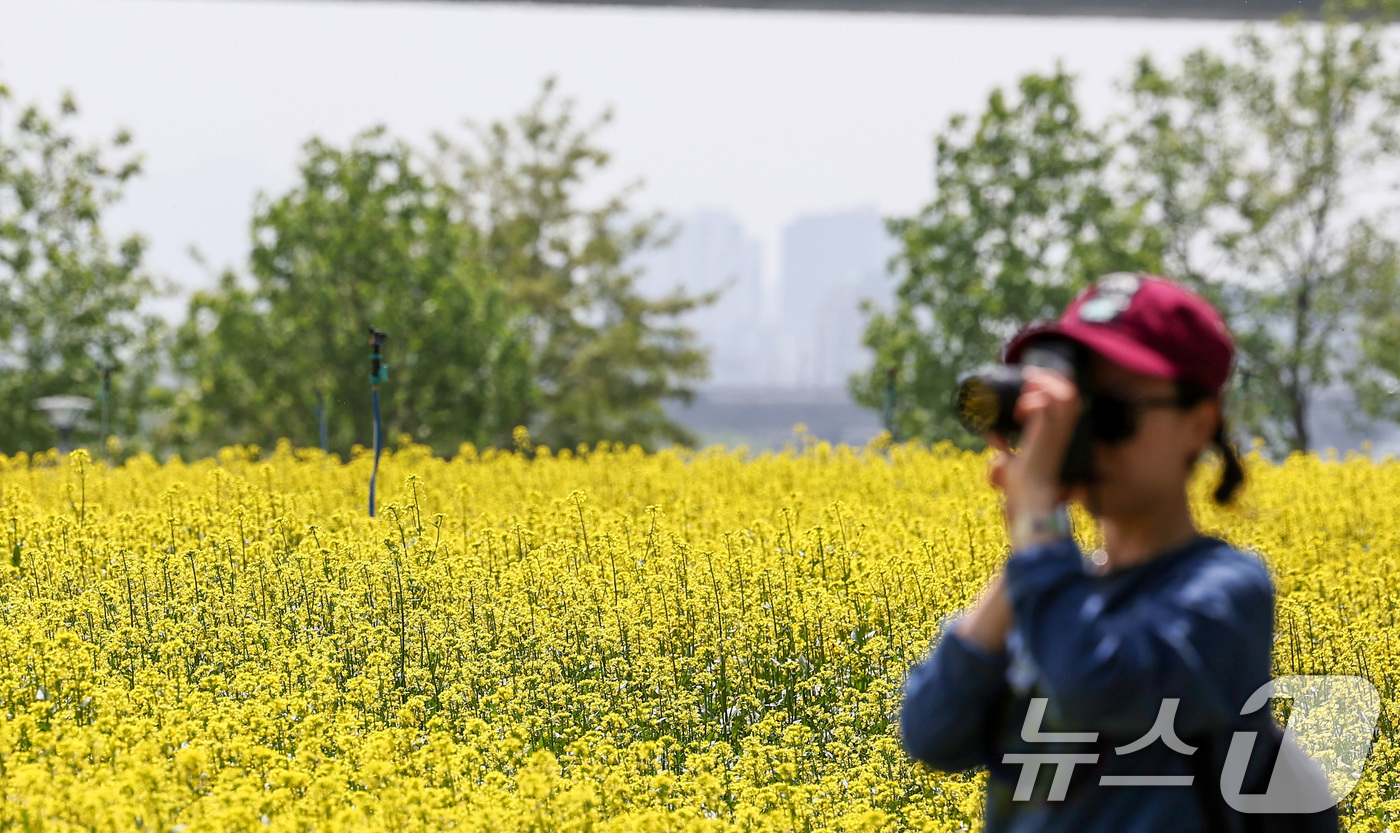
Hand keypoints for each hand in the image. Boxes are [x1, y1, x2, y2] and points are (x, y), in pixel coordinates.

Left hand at [986, 366, 1080, 524]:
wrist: (1030, 499)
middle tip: (1028, 381)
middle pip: (1072, 391)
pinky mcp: (1048, 435)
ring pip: (1066, 394)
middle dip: (1051, 378)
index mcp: (1059, 432)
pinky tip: (1020, 413)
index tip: (1029, 384)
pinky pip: (1047, 405)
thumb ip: (1006, 457)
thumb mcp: (1015, 465)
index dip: (1053, 384)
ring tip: (1026, 390)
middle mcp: (1063, 429)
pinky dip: (1032, 401)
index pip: (1068, 400)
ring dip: (1045, 385)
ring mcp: (1058, 431)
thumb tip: (995, 450)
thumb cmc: (1024, 487)